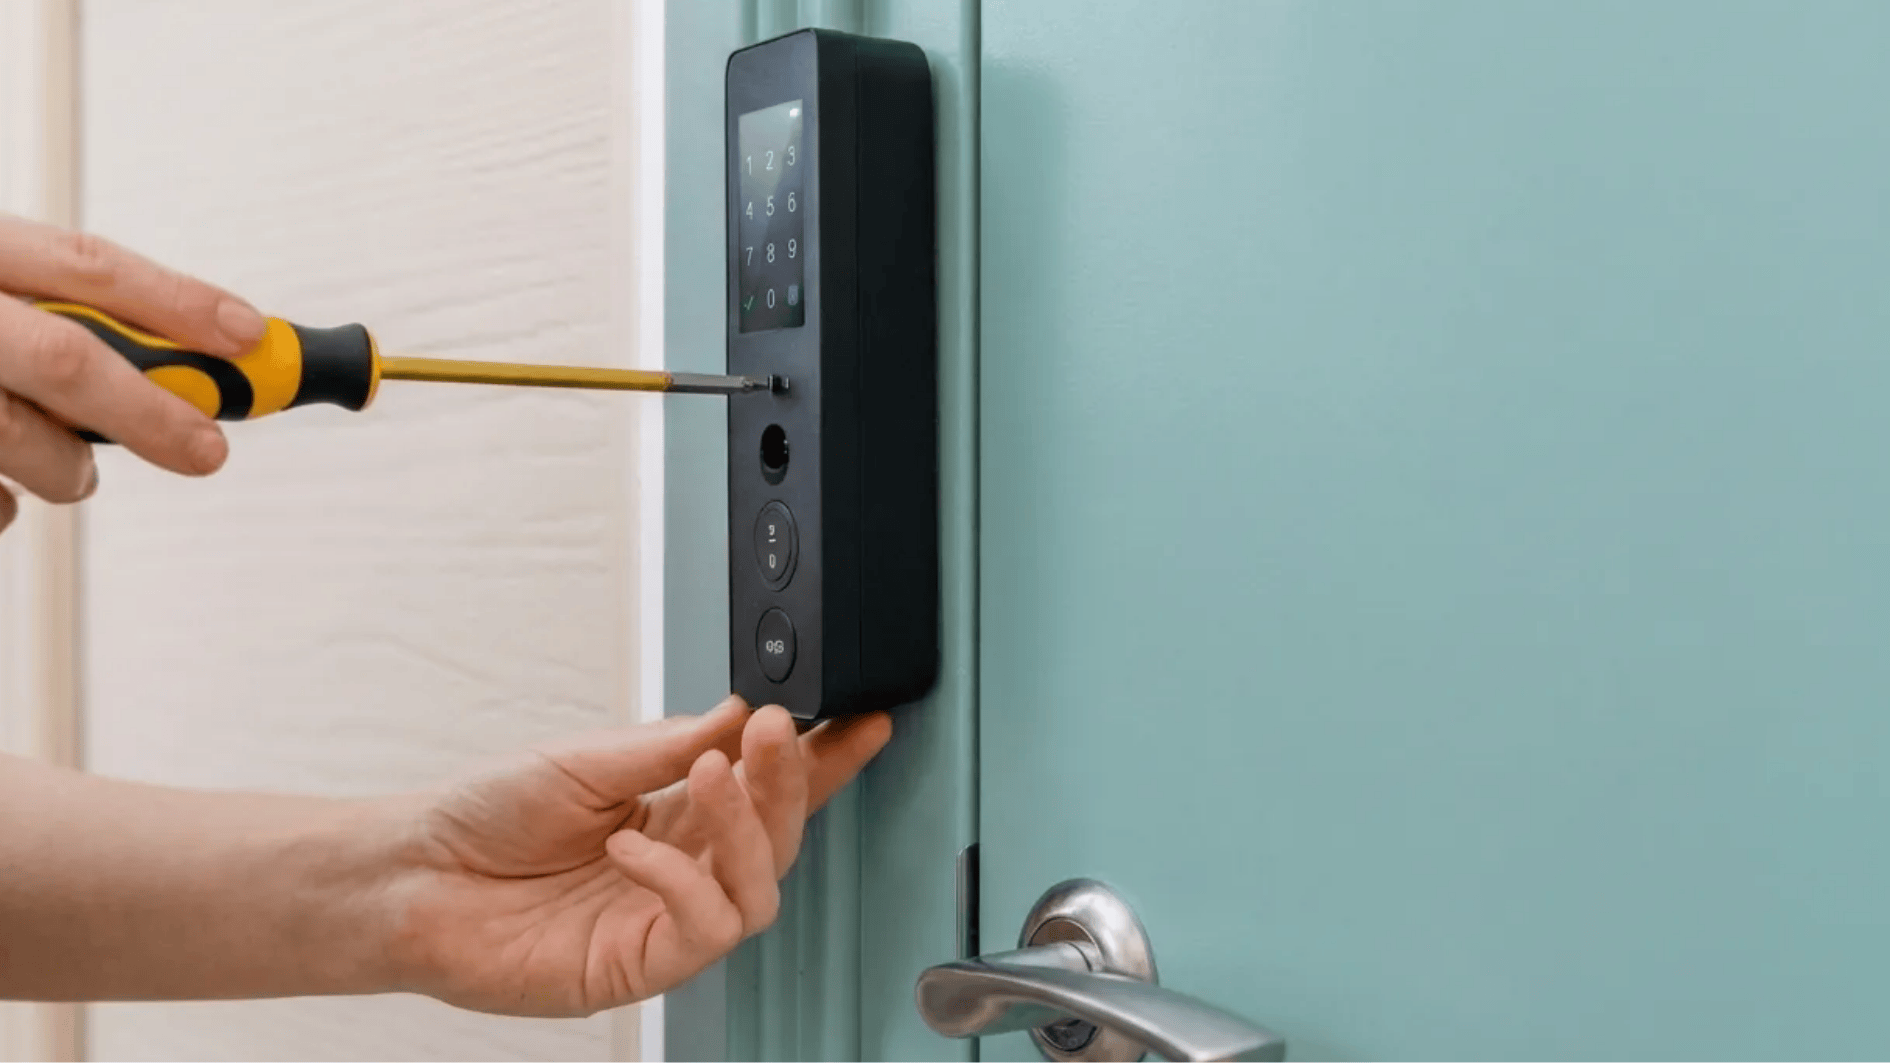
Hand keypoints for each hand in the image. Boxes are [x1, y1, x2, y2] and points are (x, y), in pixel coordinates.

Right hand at [0, 213, 265, 533]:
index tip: (252, 336)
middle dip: (150, 411)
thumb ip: (58, 310)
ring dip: (67, 469)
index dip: (179, 301)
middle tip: (206, 448)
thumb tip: (187, 360)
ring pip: (15, 438)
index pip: (87, 265)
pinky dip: (0, 503)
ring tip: (74, 471)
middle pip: (61, 357)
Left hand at [384, 696, 891, 1016]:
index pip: (768, 786)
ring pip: (758, 888)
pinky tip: (638, 846)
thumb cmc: (485, 816)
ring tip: (708, 778)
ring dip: (745, 829)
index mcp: (677, 810)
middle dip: (791, 781)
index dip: (824, 759)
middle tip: (778, 733)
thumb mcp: (584, 757)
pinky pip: (701, 932)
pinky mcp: (640, 966)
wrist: (413, 873)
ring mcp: (666, 918)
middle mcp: (684, 866)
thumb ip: (667, 744)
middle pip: (780, 835)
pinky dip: (681, 880)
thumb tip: (739, 712)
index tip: (863, 720)